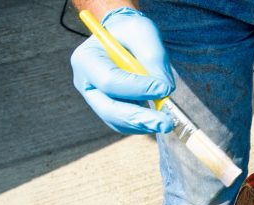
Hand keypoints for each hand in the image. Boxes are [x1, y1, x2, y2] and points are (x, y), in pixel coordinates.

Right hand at [71, 7, 174, 133]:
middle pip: (109, 109)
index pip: (109, 81)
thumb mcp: (143, 31)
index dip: (138, 88)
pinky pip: (125, 124)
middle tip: (165, 123)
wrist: (125, 39)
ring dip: (143, 124)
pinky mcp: (109, 110)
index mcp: (86, 59)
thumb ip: (153, 57)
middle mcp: (86, 83)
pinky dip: (143, 124)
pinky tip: (159, 119)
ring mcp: (96, 99)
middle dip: (139, 118)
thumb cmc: (131, 32)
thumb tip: (165, 89)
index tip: (165, 89)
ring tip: (167, 122)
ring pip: (118, 121)